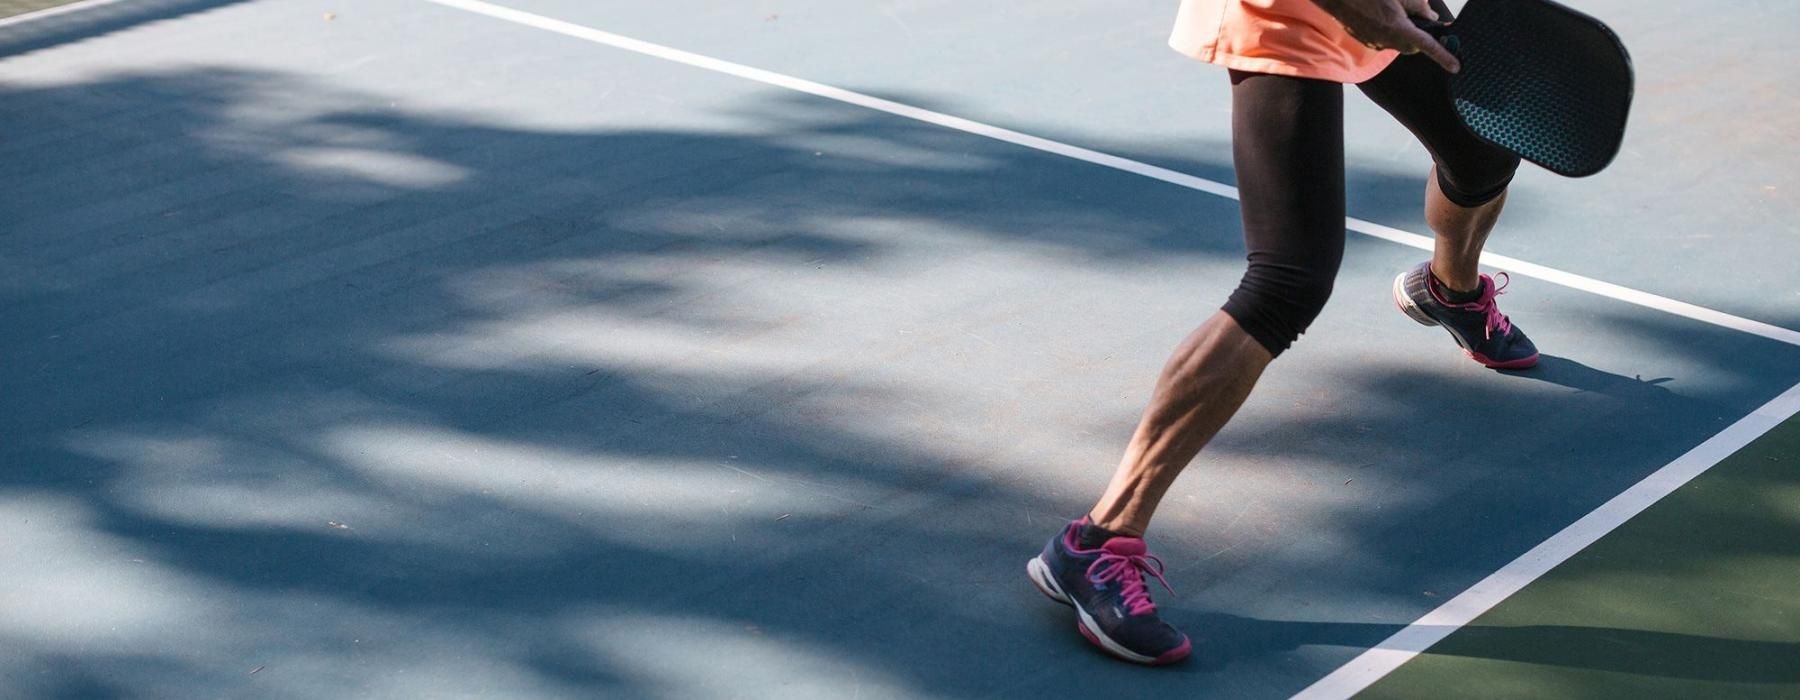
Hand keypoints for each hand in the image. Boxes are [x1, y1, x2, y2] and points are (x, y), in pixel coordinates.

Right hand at [1312, 0, 1459, 72]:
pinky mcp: (1366, 41)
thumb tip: (1431, 17)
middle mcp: (1388, 40)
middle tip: (1415, 18)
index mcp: (1399, 28)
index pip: (1427, 45)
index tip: (1455, 66)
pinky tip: (1378, 15)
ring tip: (1391, 11)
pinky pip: (1383, 40)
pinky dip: (1387, 31)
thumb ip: (1419, 7)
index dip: (1443, 56)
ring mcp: (1375, 43)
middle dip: (1417, 37)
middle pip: (1412, 46)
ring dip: (1401, 31)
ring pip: (1397, 42)